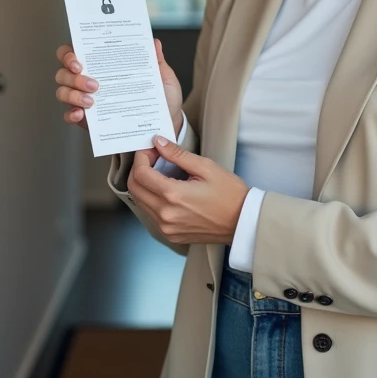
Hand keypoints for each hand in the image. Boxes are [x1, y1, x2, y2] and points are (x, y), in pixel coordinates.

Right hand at [56, 40, 184, 133]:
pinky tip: (81, 114)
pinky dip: (71, 114)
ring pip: (63, 92)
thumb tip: (153, 42)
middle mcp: (89, 79)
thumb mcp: (162, 77)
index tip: (78, 61)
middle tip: (93, 84)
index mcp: (104, 65)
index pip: (75, 52)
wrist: (166, 125)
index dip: (69, 54)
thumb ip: (156, 60)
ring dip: (72, 94)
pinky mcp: (88, 120)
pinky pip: (70, 115)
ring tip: (91, 101)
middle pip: (64, 72)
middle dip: (73, 76)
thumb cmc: (162, 98)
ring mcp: (86, 100)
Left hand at [128, 136, 249, 245]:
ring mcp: (166, 228)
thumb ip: (178, 154)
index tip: (151, 149)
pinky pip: (150, 214)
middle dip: (138, 169)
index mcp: (173, 196)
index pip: (141, 174)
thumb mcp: (206, 167)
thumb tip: (158, 142)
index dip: (142, 157)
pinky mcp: (170, 235)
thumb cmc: (229, 194)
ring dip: (143, 185)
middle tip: (152, 158)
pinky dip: (151, 199)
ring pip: (140, 202)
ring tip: (159, 173)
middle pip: (134, 188)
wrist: (242, 222)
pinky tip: (165, 190)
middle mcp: (165, 214)